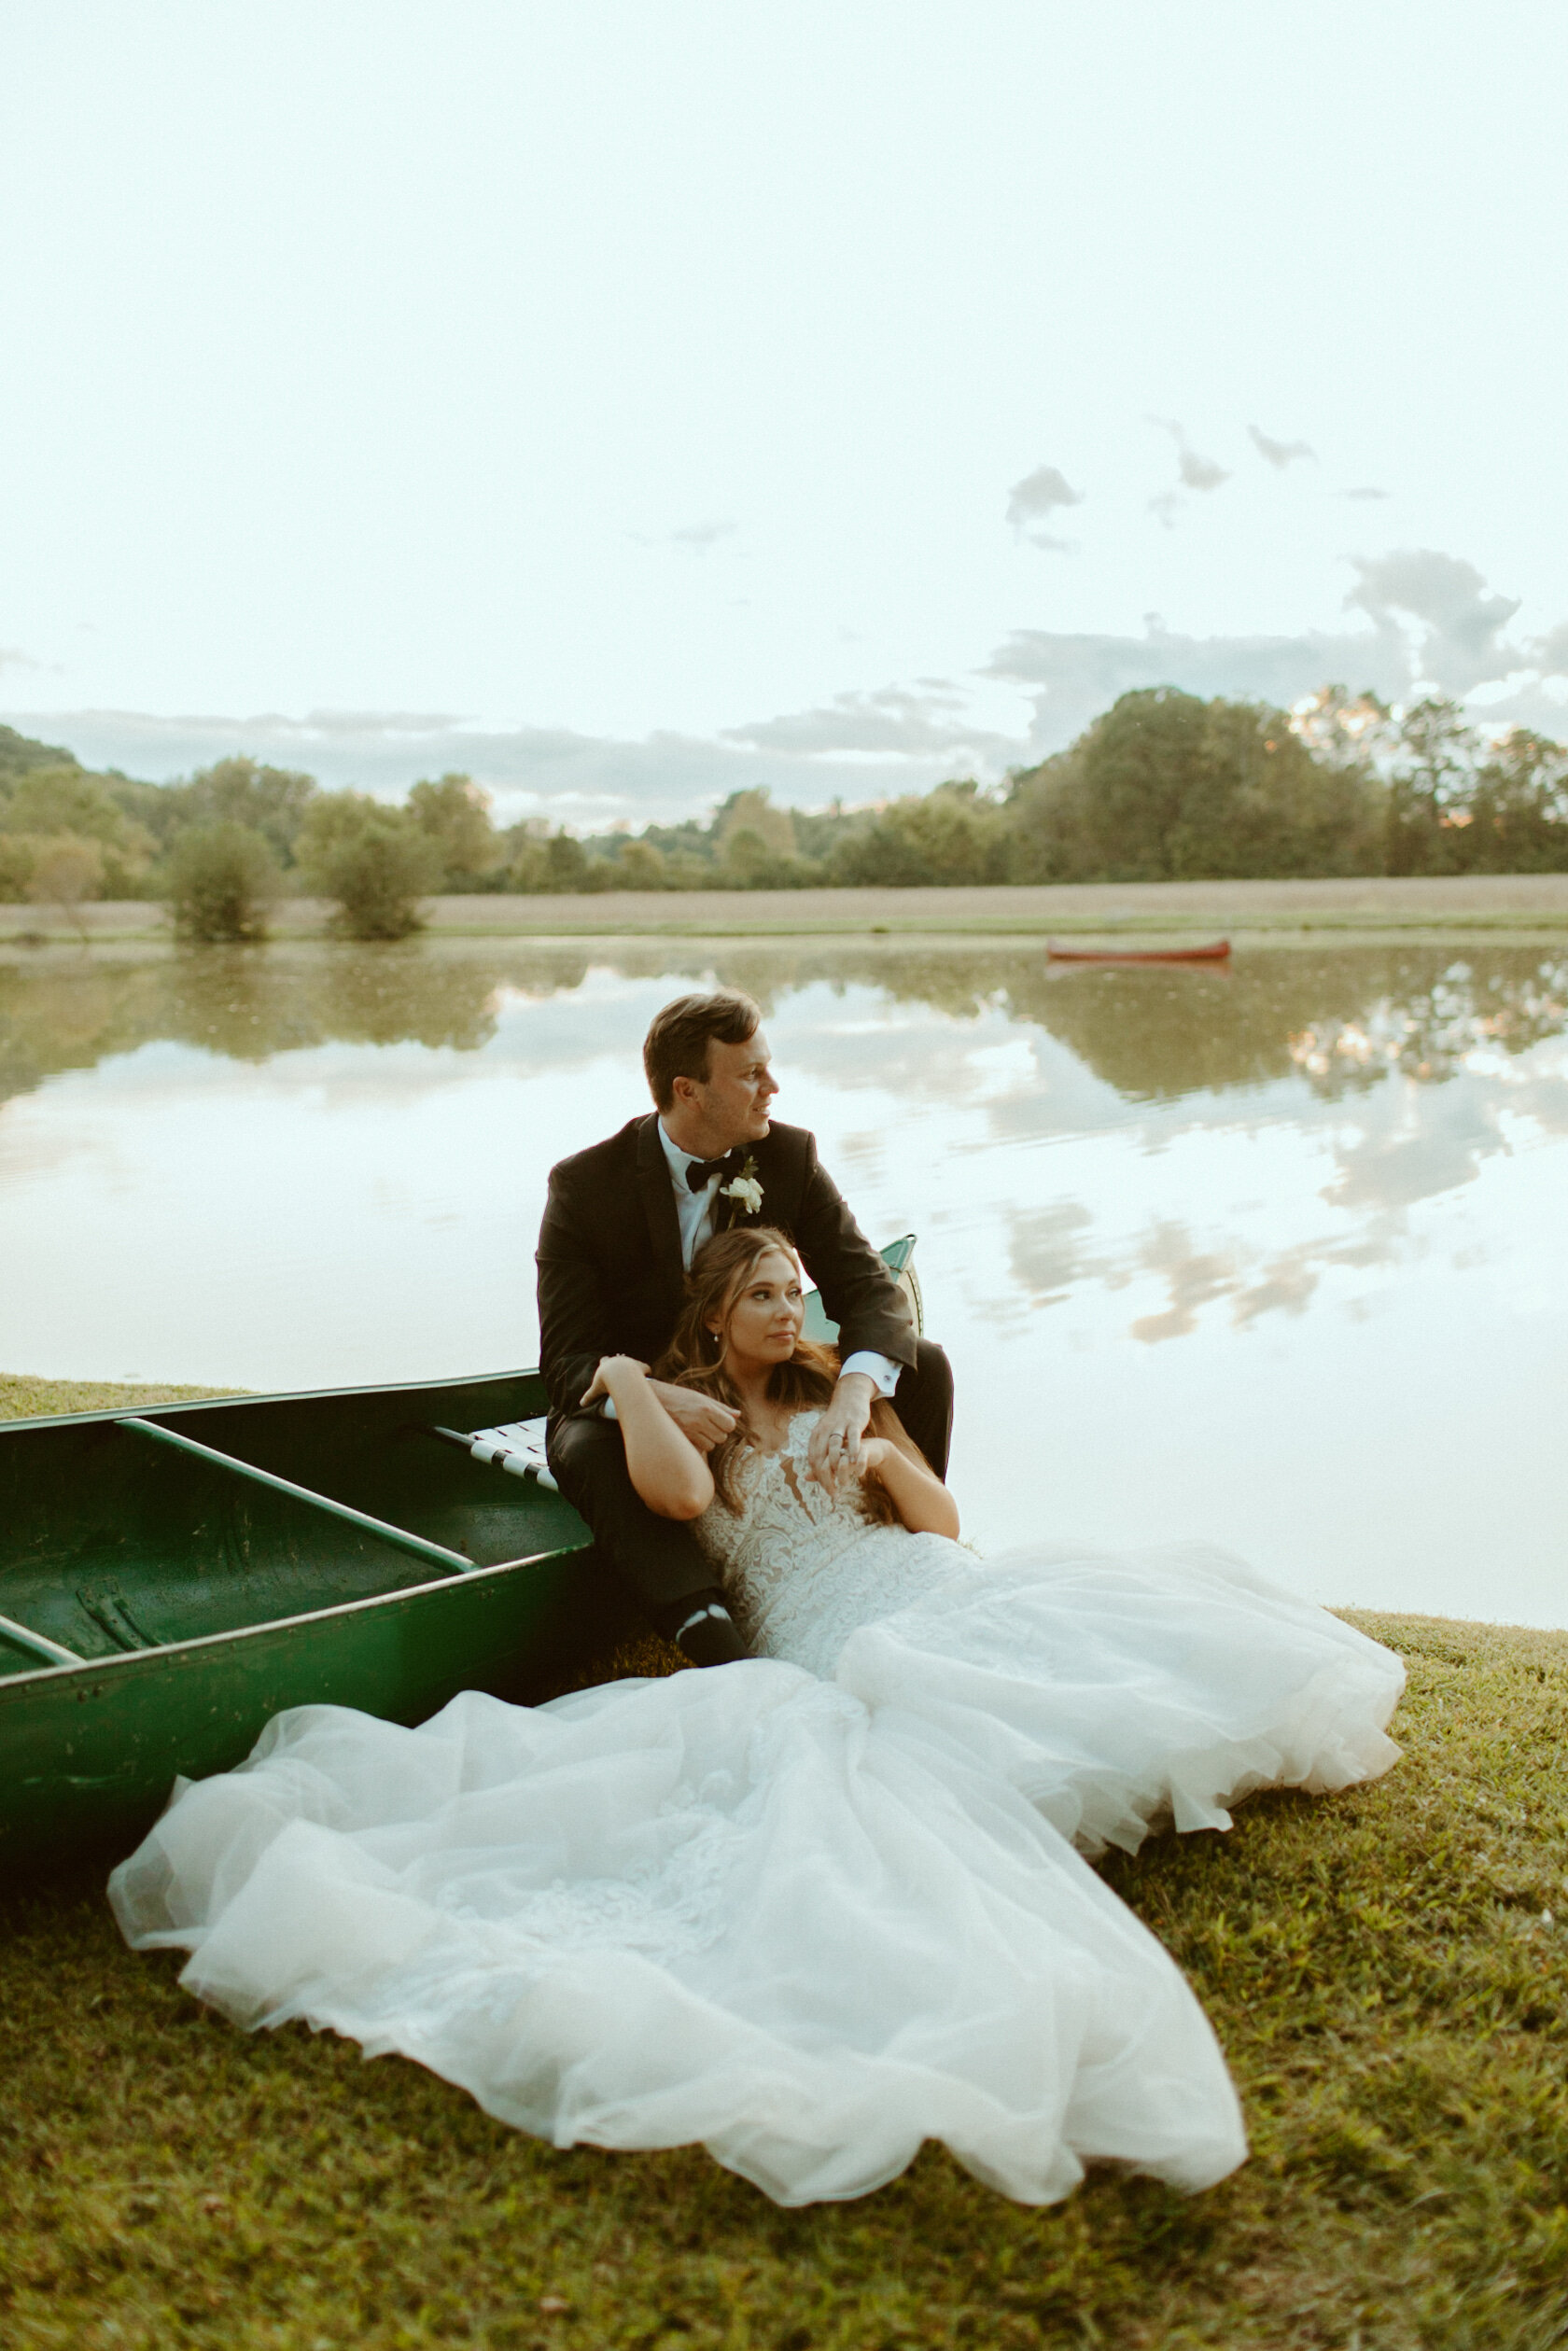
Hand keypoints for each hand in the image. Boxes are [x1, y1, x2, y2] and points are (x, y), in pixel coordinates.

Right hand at [579, 1355, 648, 1407]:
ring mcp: (631, 1361)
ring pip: (633, 1363)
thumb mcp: (595, 1390)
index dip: (605, 1363)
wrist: (621, 1376)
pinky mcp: (641, 1365)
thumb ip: (589, 1397)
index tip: (607, 1368)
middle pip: (619, 1359)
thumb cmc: (606, 1382)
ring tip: (635, 1377)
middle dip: (619, 1364)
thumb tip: (581, 1404)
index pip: (604, 1360)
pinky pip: (646, 1368)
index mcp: (607, 1363)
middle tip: (621, 1372)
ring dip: (634, 1368)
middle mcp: (619, 1360)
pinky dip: (646, 1373)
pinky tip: (647, 1379)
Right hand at [645, 1378, 738, 1453]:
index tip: (719, 1420)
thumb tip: (738, 1414)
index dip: (727, 1424)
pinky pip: (697, 1450)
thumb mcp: (700, 1397)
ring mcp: (689, 1432)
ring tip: (697, 1430)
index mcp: (706, 1408)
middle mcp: (699, 1421)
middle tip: (707, 1425)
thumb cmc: (678, 1396)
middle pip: (722, 1437)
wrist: (651, 1399)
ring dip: (707, 1441)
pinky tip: (690, 1437)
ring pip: (710, 1446)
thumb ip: (720, 1407)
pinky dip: (697, 1446)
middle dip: (717, 1433)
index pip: (730, 1424)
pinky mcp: (680, 1440)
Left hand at [806, 1374, 874, 1493]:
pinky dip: (853, 1449)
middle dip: (826, 1476)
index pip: (813, 1459)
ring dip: (838, 1464)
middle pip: (822, 1456)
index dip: (818, 1476)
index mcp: (816, 1434)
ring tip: (843, 1480)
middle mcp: (825, 1430)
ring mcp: (839, 1425)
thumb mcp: (824, 1439)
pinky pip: (853, 1437)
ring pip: (835, 1446)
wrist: (849, 1398)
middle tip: (833, 1492)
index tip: (826, 1489)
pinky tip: (855, 1461)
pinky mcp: (853, 1422)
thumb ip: (817, 1459)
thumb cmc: (837, 1423)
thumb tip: (806, 1478)